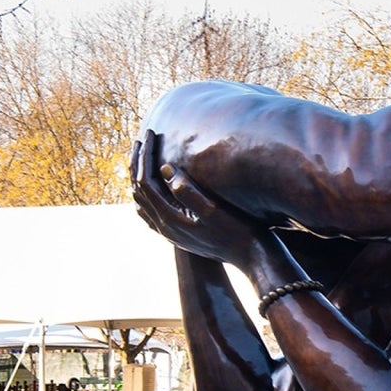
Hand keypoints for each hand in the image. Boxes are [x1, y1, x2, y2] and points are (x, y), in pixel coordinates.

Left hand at [130, 130, 272, 269]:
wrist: (252, 257)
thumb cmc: (238, 230)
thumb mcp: (214, 209)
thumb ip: (187, 190)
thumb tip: (165, 168)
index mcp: (170, 218)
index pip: (146, 181)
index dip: (146, 155)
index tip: (152, 133)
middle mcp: (165, 227)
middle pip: (139, 190)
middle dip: (138, 164)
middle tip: (142, 140)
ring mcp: (170, 233)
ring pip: (142, 202)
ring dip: (140, 178)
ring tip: (144, 159)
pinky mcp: (179, 235)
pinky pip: (151, 214)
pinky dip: (147, 195)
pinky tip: (154, 188)